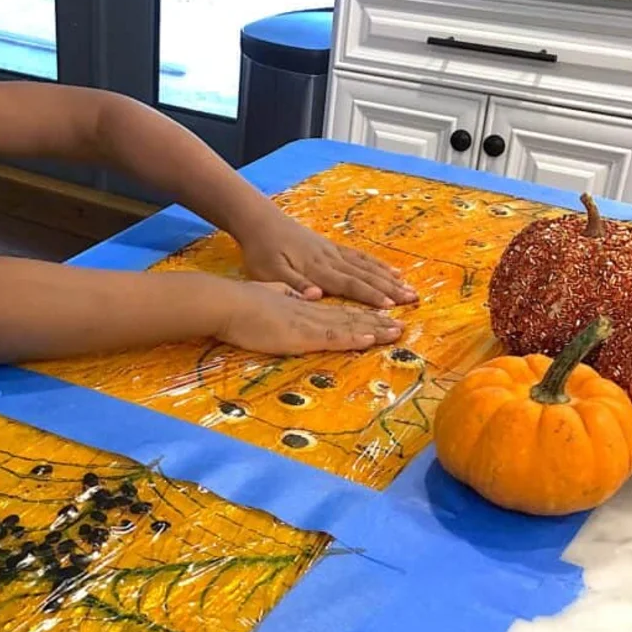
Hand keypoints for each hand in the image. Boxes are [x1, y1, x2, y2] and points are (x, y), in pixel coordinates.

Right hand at [214, 280, 402, 355]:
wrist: (227, 303)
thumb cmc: (242, 301)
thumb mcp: (269, 291)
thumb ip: (286, 293)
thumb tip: (304, 293)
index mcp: (304, 303)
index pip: (339, 310)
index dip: (363, 313)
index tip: (384, 315)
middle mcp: (312, 311)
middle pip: (351, 317)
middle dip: (378, 322)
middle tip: (403, 326)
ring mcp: (308, 323)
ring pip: (349, 326)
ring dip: (375, 329)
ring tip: (397, 332)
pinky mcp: (301, 336)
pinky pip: (334, 337)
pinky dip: (354, 338)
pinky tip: (371, 339)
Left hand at [237, 211, 417, 309]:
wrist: (260, 221)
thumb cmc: (262, 251)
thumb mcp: (270, 272)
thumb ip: (294, 285)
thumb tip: (318, 296)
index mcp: (316, 269)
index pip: (349, 285)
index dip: (370, 297)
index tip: (390, 307)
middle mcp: (330, 259)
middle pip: (364, 276)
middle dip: (389, 289)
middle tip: (412, 299)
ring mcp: (332, 251)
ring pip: (366, 266)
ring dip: (388, 277)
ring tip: (408, 287)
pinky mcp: (331, 246)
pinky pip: (359, 256)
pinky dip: (376, 264)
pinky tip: (389, 269)